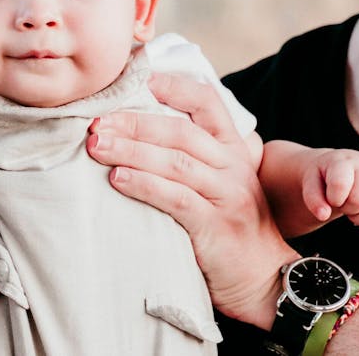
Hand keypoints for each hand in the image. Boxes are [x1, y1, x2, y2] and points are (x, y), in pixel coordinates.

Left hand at [85, 72, 298, 329]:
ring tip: (97, 146)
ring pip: (176, 162)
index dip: (172, 86)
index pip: (207, 101)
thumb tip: (131, 131)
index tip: (136, 79)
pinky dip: (144, 185)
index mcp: (233, 148)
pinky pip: (177, 198)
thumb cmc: (228, 227)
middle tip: (96, 123)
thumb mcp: (218, 183)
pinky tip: (118, 179)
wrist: (263, 278)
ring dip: (131, 151)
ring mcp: (228, 195)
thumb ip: (189, 157)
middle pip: (180, 130)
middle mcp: (233, 166)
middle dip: (134, 122)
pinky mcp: (217, 226)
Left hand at [300, 146, 358, 229]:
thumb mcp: (311, 182)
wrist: (342, 168)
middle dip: (346, 208)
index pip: (340, 184)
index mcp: (344, 161)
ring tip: (351, 209)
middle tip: (341, 203)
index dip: (334, 199)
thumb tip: (323, 216)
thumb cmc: (324, 177)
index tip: (330, 198)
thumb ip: (312, 198)